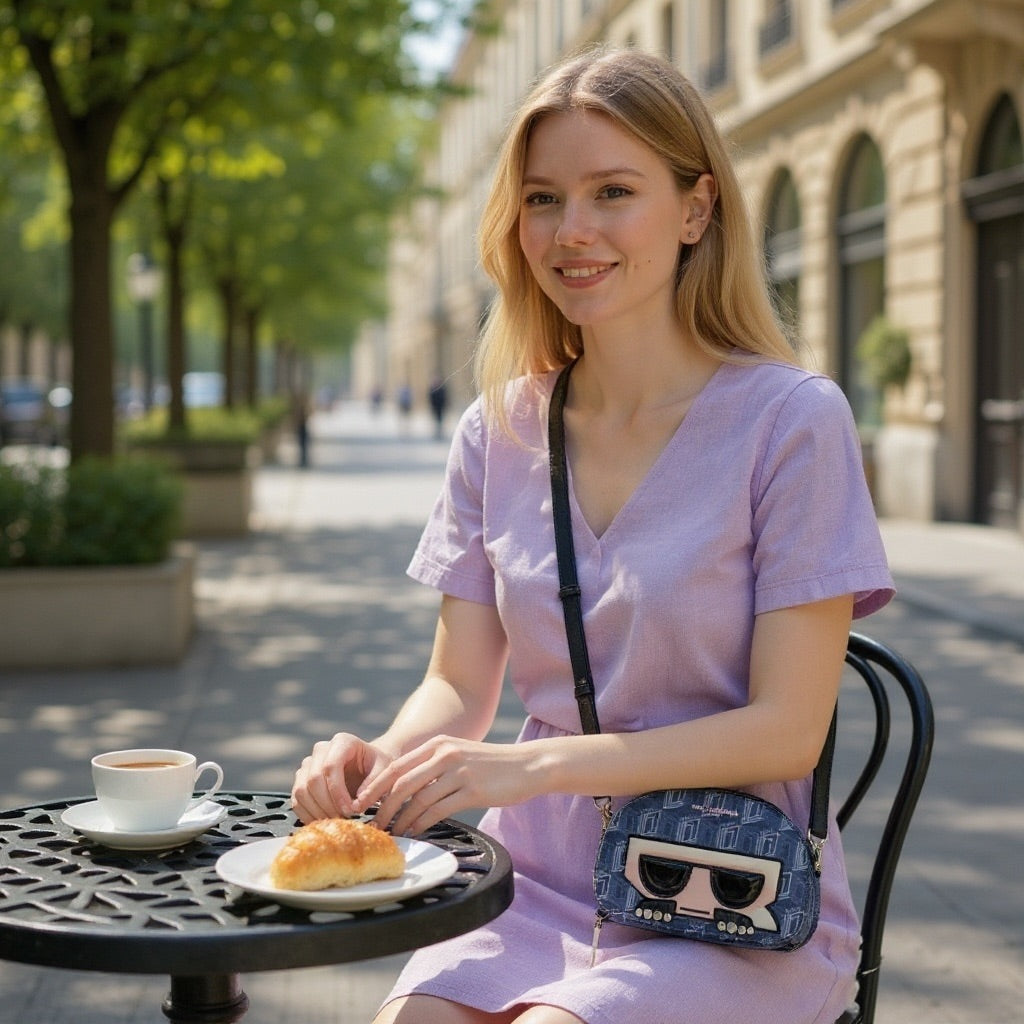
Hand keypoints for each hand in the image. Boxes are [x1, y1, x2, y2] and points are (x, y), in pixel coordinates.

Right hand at [291, 733, 394, 822]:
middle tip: (344, 821)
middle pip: (313, 780)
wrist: (369, 766)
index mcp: (342, 741)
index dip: (338, 792)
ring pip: (301, 791)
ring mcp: (308, 764)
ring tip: (336, 823)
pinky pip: (296, 801)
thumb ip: (374, 785)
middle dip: (328, 805)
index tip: (351, 811)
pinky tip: (324, 823)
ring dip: (317, 812)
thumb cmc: (378, 766)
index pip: (330, 766)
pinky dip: (308, 815)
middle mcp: (321, 749)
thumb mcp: (384, 771)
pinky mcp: (301, 780)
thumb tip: (356, 804)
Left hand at [355, 735, 541, 836]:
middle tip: (372, 825)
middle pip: (402, 783)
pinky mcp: (472, 791)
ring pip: (418, 799)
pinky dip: (421, 824)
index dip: (375, 786)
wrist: (528, 765)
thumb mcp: (461, 754)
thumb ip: (435, 765)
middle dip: (382, 806)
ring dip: (401, 820)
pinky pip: (438, 810)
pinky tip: (415, 832)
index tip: (361, 802)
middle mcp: (445, 754)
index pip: (397, 766)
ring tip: (392, 834)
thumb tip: (407, 787)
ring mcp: (459, 772)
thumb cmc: (493, 765)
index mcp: (438, 745)